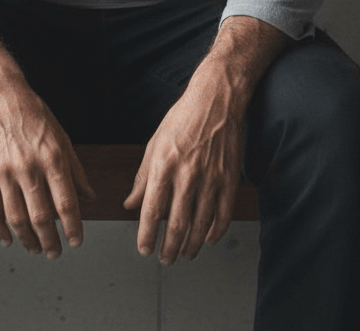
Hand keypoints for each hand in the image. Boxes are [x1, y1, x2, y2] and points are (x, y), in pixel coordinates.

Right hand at [0, 12, 95, 259]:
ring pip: (17, 219)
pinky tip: (8, 239)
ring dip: (27, 240)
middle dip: (51, 241)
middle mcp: (30, 167)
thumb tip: (90, 198)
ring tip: (35, 249)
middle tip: (55, 252)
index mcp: (53, 158)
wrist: (0, 97)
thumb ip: (76, 171)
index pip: (67, 203)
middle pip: (42, 217)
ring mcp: (5, 172)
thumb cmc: (34, 115)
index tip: (77, 241)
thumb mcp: (63, 138)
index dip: (74, 228)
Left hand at [122, 77, 243, 263]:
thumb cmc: (182, 119)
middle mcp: (187, 173)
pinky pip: (223, 213)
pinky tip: (209, 239)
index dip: (146, 235)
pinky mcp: (229, 178)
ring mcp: (211, 177)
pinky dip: (216, 231)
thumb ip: (142, 177)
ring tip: (184, 253)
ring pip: (201, 224)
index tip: (144, 249)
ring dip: (191, 244)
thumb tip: (130, 203)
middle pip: (177, 223)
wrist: (216, 100)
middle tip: (165, 259)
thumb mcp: (155, 143)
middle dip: (168, 247)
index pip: (152, 210)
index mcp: (163, 164)